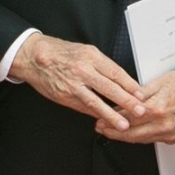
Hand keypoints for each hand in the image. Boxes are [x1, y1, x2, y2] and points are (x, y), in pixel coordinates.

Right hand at [9, 33, 145, 130]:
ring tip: (124, 124)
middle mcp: (83, 70)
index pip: (116, 72)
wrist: (35, 56)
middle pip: (110, 88)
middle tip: (140, 110)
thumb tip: (121, 81)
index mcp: (92, 56)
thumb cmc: (62, 53)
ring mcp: (73, 85)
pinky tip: (105, 121)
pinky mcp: (64, 96)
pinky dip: (95, 114)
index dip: (130, 85)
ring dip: (112, 115)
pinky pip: (83, 107)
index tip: (140, 94)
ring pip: (96, 102)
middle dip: (127, 101)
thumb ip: (102, 66)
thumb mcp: (85, 51)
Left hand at [93, 69, 174, 144]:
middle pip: (131, 133)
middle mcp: (163, 124)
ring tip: (110, 131)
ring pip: (139, 139)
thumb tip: (121, 101)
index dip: (111, 118)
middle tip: (100, 127)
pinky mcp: (171, 138)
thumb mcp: (158, 82)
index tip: (100, 116)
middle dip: (113, 131)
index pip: (128, 117)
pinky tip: (129, 131)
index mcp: (158, 108)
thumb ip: (138, 94)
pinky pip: (149, 139)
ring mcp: (168, 133)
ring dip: (123, 136)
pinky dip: (137, 136)